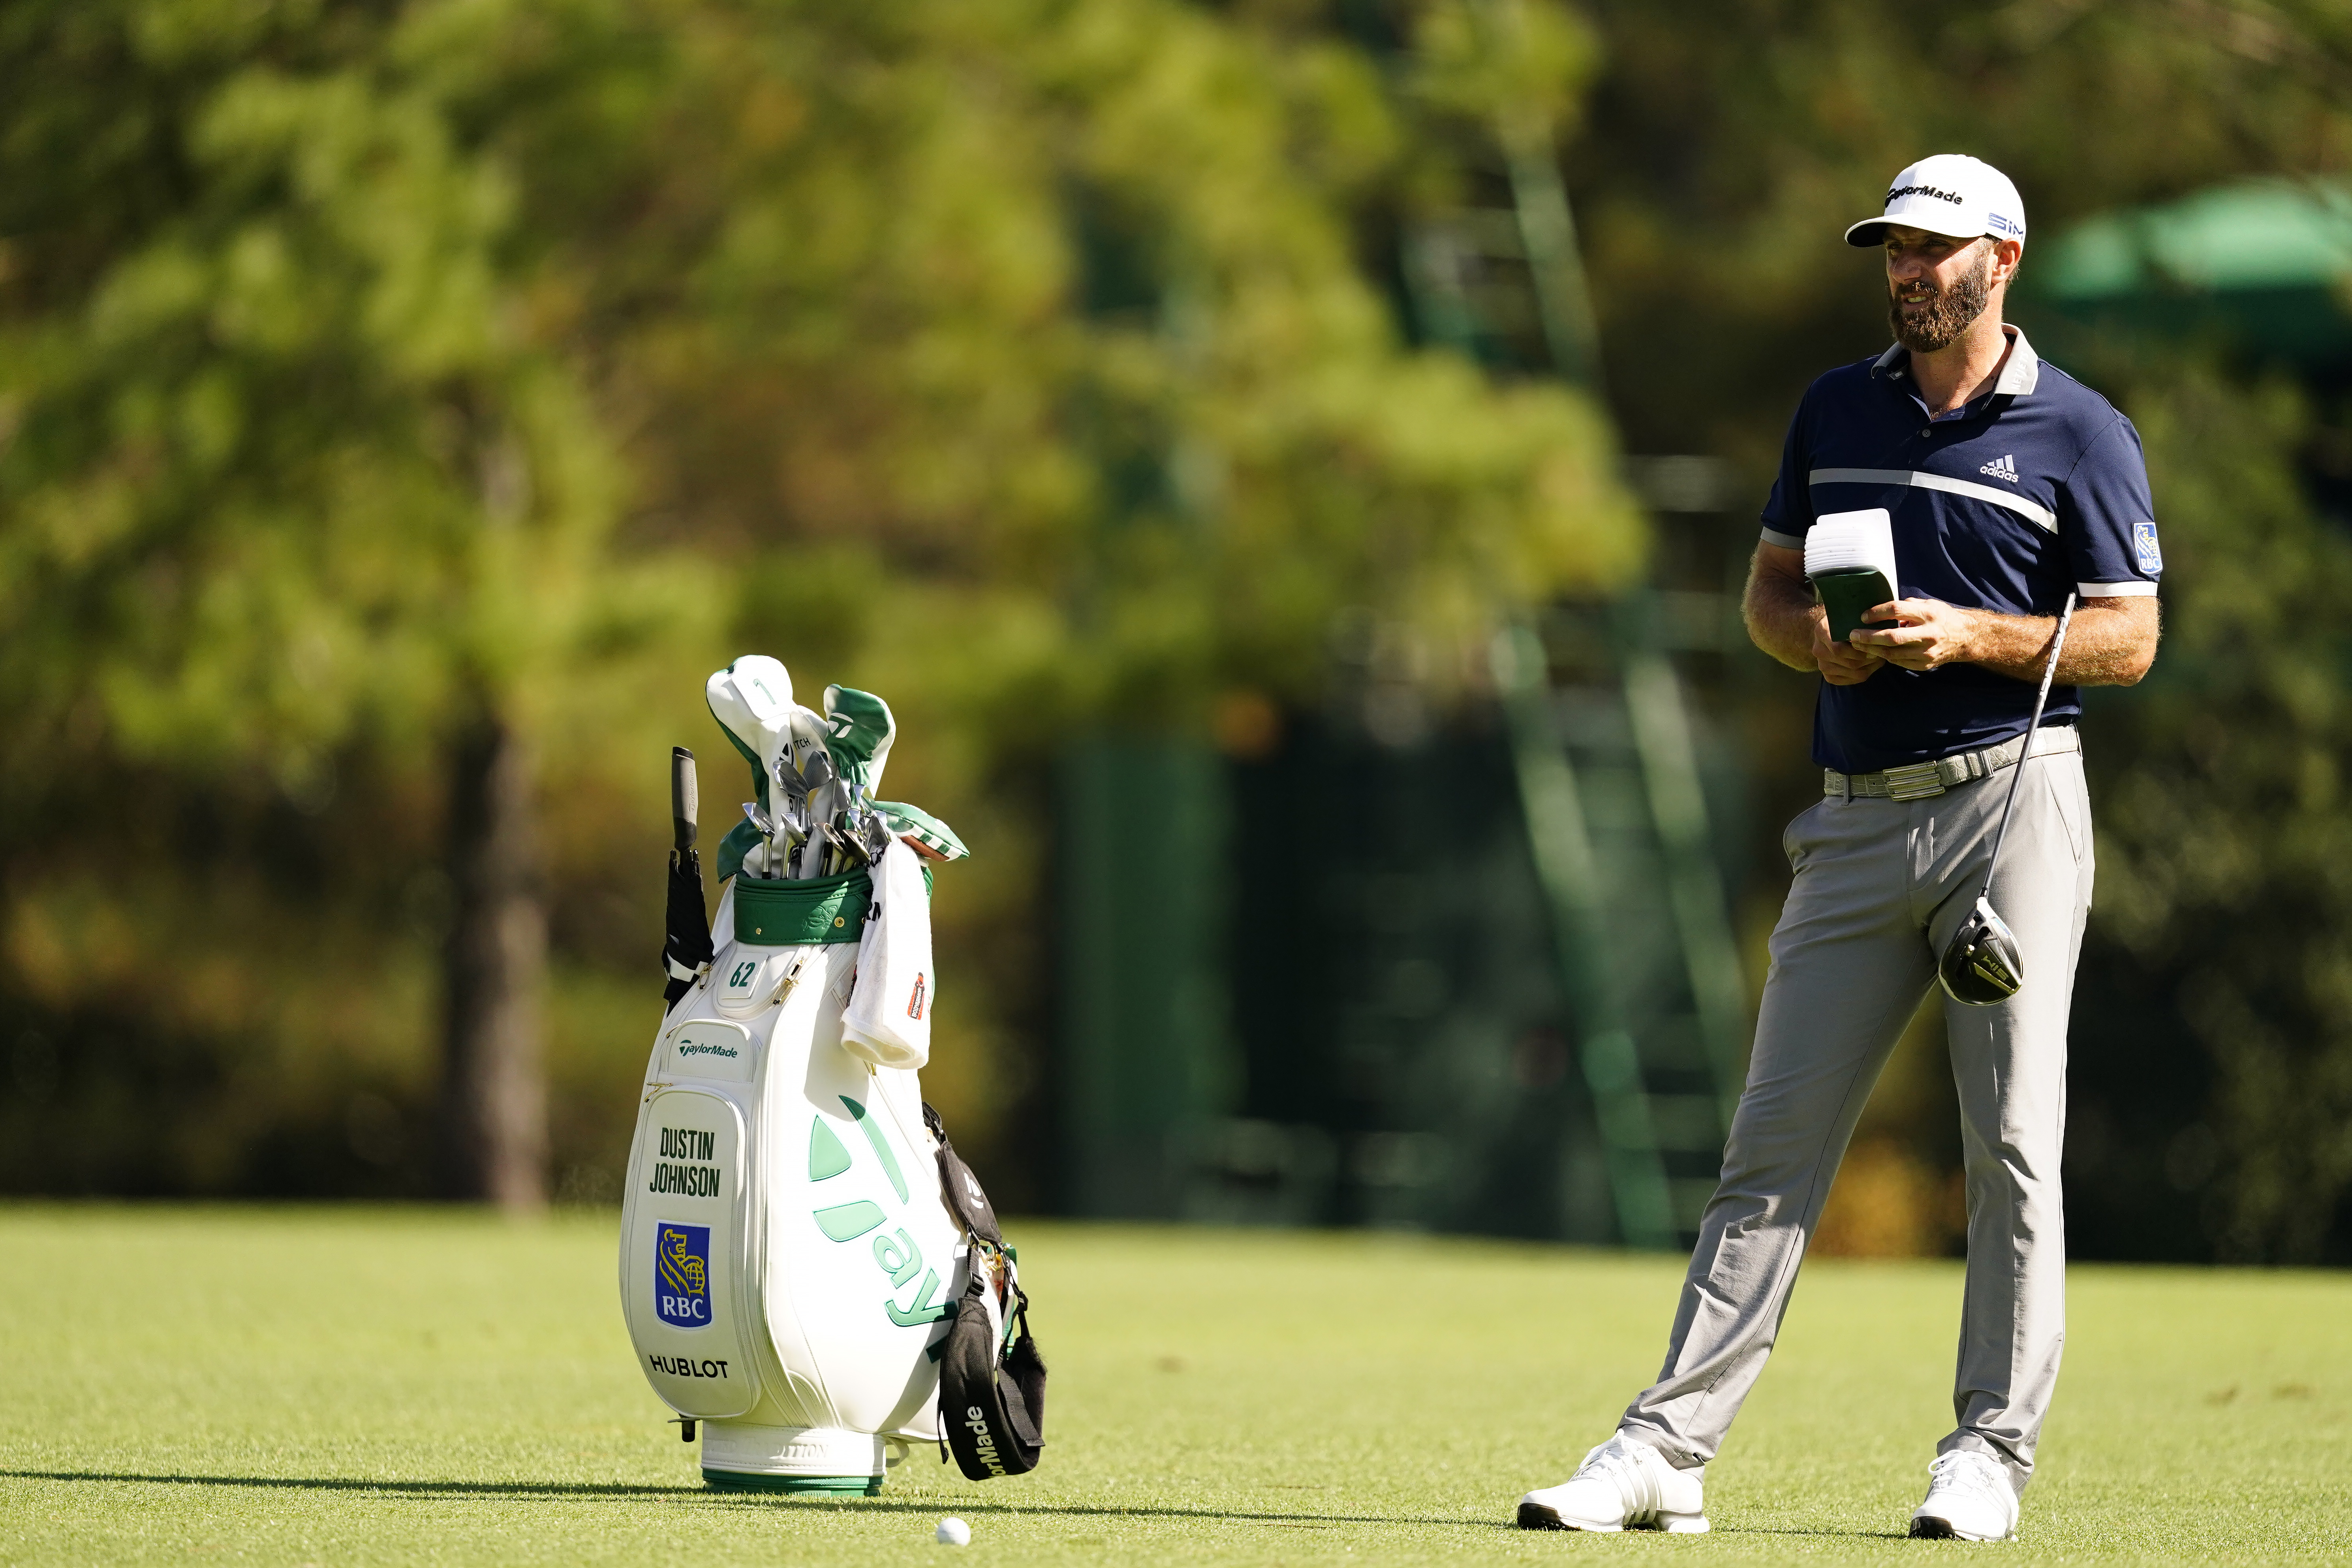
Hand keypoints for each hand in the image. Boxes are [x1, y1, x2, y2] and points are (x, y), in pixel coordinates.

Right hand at [1810, 606, 1884, 684]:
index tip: (1876, 644)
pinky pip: (1851, 681)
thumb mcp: (1848, 614)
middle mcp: (1818, 650)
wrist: (1828, 632)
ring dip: (1870, 666)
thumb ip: (1858, 620)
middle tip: (1883, 652)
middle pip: (1849, 662)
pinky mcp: (1828, 677)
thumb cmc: (1843, 621)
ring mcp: (1822, 665)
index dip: (1860, 649)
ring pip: (1853, 673)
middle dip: (1870, 658)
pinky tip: (1871, 665)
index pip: (1839, 648)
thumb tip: (1878, 626)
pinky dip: (1864, 674)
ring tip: (1880, 657)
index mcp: (1821, 631)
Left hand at [1850, 598, 1978, 670]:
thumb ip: (1906, 606)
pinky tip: (1873, 652)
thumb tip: (1880, 608)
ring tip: (1857, 645)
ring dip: (1871, 649)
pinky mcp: (1924, 664)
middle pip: (1892, 637)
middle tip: (1852, 635)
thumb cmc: (1941, 617)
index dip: (1877, 613)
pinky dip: (1884, 657)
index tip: (1863, 616)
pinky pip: (1898, 662)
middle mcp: (1928, 634)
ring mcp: (1926, 652)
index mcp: (1928, 614)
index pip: (1897, 610)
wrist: (1965, 638)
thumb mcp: (1928, 604)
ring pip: (1892, 653)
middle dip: (1868, 637)